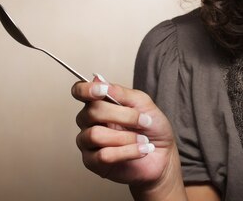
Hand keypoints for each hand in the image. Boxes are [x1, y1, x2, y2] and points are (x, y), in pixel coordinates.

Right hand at [72, 75, 179, 193]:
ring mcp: (88, 142)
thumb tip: (98, 80)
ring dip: (126, 137)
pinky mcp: (93, 162)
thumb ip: (121, 93)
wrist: (163, 154)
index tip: (102, 91)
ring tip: (143, 139)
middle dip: (123, 116)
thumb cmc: (152, 127)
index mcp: (100, 103)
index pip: (79, 91)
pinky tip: (141, 150)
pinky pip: (104, 155)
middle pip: (91, 112)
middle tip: (144, 121)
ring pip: (96, 135)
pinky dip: (128, 151)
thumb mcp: (143, 103)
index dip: (86, 89)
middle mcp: (89, 121)